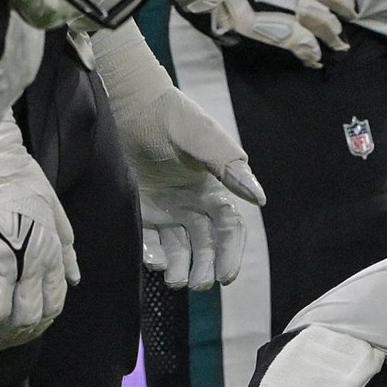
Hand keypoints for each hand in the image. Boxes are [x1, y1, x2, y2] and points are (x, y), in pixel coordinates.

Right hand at [0, 136, 74, 350]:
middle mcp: (29, 262)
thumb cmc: (21, 182)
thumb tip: (74, 278)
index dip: (38, 326)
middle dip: (11, 337)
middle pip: (25, 317)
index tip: (24, 331)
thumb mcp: (55, 213)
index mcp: (50, 253)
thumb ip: (66, 248)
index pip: (52, 305)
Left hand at [78, 23, 267, 287]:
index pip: (229, 230)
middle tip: (196, 284)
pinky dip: (151, 254)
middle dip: (204, 268)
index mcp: (213, 189)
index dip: (231, 254)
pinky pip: (148, 240)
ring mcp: (166, 208)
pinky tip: (151, 260)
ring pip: (179, 249)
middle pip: (205, 245)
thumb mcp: (200, 136)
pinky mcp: (140, 209)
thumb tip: (259, 199)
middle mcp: (192, 203)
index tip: (226, 277)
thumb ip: (227, 165)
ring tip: (174, 281)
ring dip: (179, 268)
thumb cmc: (168, 114)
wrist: (127, 102)